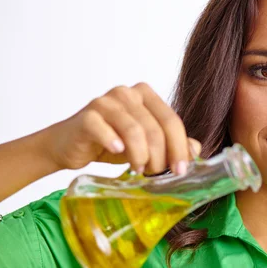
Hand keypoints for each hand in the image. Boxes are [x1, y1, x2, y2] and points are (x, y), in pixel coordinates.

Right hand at [45, 82, 200, 173]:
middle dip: (161, 156)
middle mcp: (127, 93)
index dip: (180, 147)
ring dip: (141, 155)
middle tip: (157, 175)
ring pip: (135, 130)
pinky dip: (114, 143)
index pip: (172, 121)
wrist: (70, 146)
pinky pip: (104, 129)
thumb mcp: (147, 145)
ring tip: (139, 169)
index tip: (181, 170)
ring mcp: (105, 102)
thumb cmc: (112, 143)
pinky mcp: (87, 115)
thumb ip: (173, 144)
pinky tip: (119, 153)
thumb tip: (196, 151)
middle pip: (155, 128)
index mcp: (146, 95)